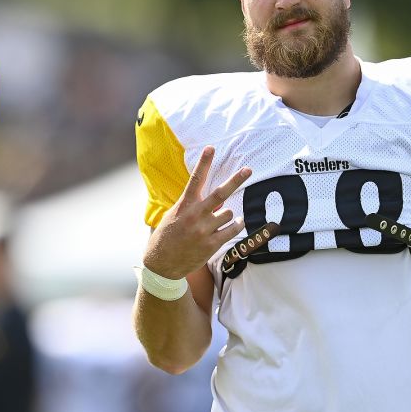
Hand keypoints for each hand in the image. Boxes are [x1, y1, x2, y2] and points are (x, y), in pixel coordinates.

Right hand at [143, 146, 251, 279]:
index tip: (211, 148)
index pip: (195, 179)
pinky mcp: (211, 245)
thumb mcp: (175, 215)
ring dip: (229, 214)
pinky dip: (237, 225)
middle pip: (221, 193)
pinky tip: (236, 223)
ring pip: (229, 213)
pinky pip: (233, 230)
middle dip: (236, 180)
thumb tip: (219, 201)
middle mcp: (194, 215)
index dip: (204, 163)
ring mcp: (203, 230)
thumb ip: (195, 206)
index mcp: (184, 205)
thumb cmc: (168, 235)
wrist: (162, 264)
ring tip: (220, 219)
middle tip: (248, 170)